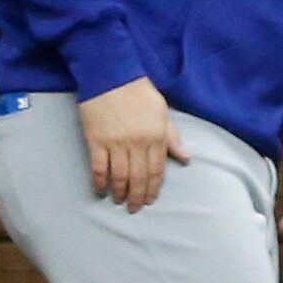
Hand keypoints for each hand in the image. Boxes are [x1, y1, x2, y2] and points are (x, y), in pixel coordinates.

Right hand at [79, 77, 188, 211]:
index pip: (157, 170)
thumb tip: (186, 158)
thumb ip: (172, 138)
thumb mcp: (163, 112)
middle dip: (137, 195)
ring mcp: (115, 142)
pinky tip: (101, 190)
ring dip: (119, 192)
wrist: (110, 75)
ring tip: (119, 201)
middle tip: (134, 208)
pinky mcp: (95, 140)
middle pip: (138, 177)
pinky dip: (100, 180)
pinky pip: (98, 166)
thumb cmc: (139, 93)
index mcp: (156, 136)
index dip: (153, 188)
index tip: (149, 200)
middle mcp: (137, 143)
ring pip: (119, 175)